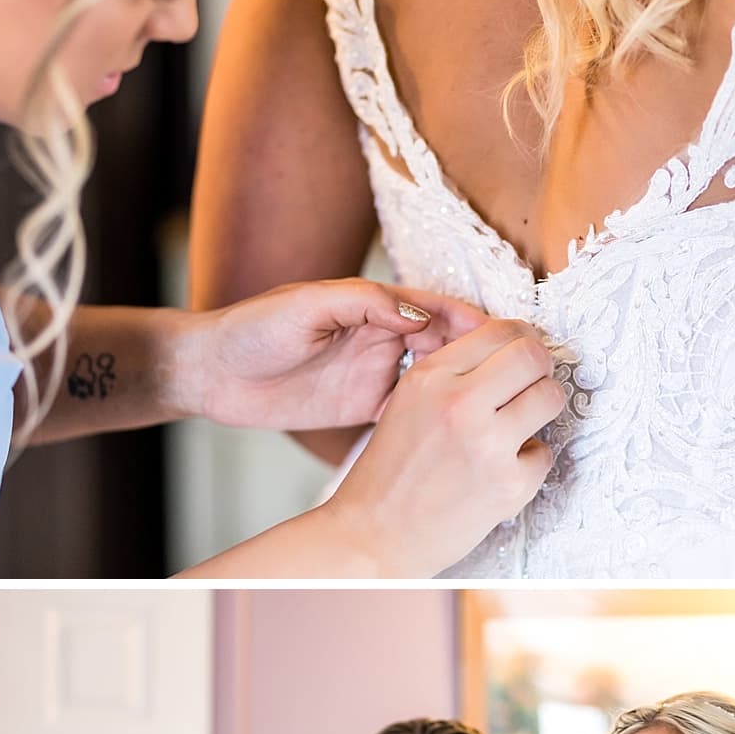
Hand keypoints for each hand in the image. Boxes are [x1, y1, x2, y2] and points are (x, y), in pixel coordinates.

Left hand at [178, 278, 487, 429]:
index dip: (474, 321)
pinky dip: (436, 416)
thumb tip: (418, 313)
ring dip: (467, 387)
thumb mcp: (304, 306)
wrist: (212, 373)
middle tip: (522, 375)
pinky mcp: (361, 405)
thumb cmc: (251, 329)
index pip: (436, 308)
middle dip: (484, 356)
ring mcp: (373, 371)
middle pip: (447, 343)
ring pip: (435, 377)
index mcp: (371, 305)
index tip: (509, 336)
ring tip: (503, 404)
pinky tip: (462, 430)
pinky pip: (409, 409)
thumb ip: (362, 303)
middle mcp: (380, 336)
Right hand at [324, 318, 564, 576]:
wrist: (372, 535)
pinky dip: (529, 462)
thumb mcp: (405, 404)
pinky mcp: (508, 485)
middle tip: (532, 383)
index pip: (500, 331)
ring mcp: (487, 445)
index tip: (523, 352)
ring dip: (542, 408)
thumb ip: (451, 375)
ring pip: (551, 397)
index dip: (521, 339)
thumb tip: (508, 355)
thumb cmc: (386, 476)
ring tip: (518, 426)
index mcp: (429, 379)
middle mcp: (458, 404)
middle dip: (540, 367)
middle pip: (533, 356)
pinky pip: (545, 454)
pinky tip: (500, 470)